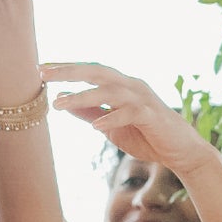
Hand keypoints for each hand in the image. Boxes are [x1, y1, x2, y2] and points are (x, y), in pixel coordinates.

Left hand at [41, 62, 221, 178]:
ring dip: (83, 96)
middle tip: (43, 73)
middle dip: (70, 71)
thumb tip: (62, 101)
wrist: (180, 152)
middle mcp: (132, 86)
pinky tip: (95, 126)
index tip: (40, 69)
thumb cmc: (145, 136)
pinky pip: (130, 113)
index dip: (66, 68)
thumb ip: (89, 112)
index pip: (91, 71)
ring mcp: (143, 99)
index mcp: (121, 86)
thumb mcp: (109, 125)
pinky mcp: (153, 116)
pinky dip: (111, 118)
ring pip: (110, 91)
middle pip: (98, 72)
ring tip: (59, 104)